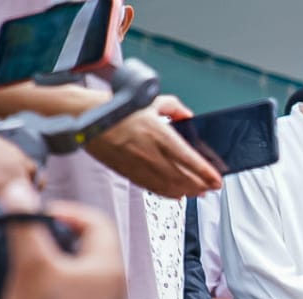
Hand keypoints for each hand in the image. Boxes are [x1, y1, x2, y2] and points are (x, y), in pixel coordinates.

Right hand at [0, 182, 125, 298]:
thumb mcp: (31, 266)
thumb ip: (25, 226)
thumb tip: (19, 191)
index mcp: (110, 268)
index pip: (97, 223)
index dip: (67, 211)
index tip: (39, 215)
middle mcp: (115, 290)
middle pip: (89, 249)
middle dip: (57, 240)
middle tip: (30, 241)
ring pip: (82, 276)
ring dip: (55, 267)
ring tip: (27, 270)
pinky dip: (56, 293)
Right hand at [85, 95, 221, 198]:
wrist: (86, 120)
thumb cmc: (115, 110)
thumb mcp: (149, 100)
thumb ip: (173, 107)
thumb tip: (187, 115)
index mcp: (159, 134)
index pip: (190, 160)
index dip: (206, 173)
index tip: (217, 179)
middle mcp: (151, 153)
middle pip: (183, 177)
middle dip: (200, 185)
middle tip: (211, 187)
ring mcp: (140, 166)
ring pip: (170, 187)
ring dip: (187, 191)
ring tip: (198, 192)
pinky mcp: (129, 173)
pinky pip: (153, 188)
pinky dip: (168, 194)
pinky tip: (177, 194)